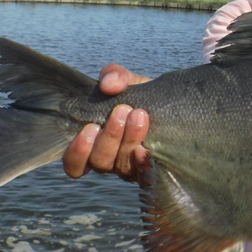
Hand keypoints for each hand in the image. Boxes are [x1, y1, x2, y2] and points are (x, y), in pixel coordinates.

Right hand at [62, 64, 151, 181]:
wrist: (176, 106)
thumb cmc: (144, 97)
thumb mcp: (128, 82)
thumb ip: (115, 76)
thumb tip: (109, 85)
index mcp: (96, 145)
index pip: (75, 164)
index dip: (77, 151)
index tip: (90, 127)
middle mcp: (112, 161)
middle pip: (100, 161)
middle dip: (110, 135)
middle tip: (123, 110)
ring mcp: (133, 169)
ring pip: (121, 165)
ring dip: (128, 139)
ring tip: (139, 114)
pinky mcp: (154, 172)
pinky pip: (145, 175)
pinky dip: (143, 162)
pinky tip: (147, 147)